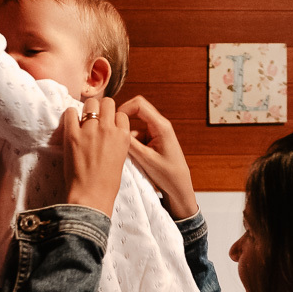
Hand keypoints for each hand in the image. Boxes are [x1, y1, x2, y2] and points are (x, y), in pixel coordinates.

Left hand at [63, 98, 128, 216]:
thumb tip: (110, 132)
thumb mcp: (121, 158)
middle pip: (107, 102)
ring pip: (90, 104)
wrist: (91, 196)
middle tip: (95, 118)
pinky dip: (70, 116)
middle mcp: (108, 129)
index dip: (113, 118)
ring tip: (83, 120)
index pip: (121, 113)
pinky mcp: (72, 134)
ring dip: (87, 109)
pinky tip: (71, 124)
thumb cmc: (107, 183)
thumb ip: (117, 141)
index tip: (108, 124)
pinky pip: (70, 112)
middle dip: (101, 108)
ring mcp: (90, 130)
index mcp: (123, 136)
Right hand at [121, 95, 198, 219]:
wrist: (178, 187)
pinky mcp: (152, 140)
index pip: (139, 104)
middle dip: (123, 121)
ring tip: (127, 153)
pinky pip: (136, 136)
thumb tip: (114, 130)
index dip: (124, 108)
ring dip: (127, 137)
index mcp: (161, 126)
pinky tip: (131, 157)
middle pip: (136, 110)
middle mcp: (159, 125)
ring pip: (134, 126)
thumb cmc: (168, 174)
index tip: (114, 120)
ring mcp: (155, 132)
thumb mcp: (145, 159)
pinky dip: (130, 144)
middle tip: (114, 133)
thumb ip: (129, 143)